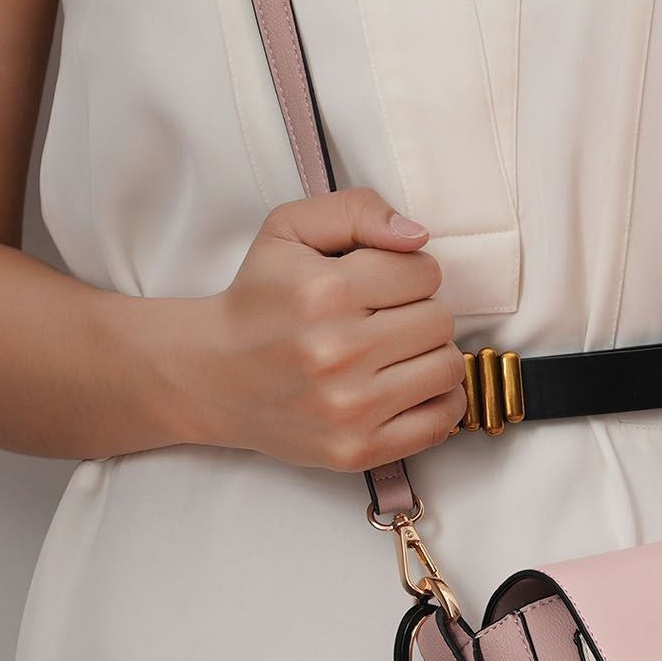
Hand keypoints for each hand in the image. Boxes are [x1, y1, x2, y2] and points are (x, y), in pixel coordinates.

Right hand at [174, 188, 468, 469]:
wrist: (213, 378)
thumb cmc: (259, 300)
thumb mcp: (290, 230)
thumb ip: (357, 210)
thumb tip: (418, 236)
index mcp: (325, 292)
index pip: (425, 272)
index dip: (410, 272)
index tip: (383, 285)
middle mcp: (339, 352)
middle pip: (441, 321)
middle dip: (420, 312)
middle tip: (387, 320)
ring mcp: (351, 408)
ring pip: (448, 368)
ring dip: (432, 356)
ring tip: (398, 353)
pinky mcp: (359, 449)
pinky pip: (441, 422)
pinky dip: (439, 402)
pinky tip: (410, 387)